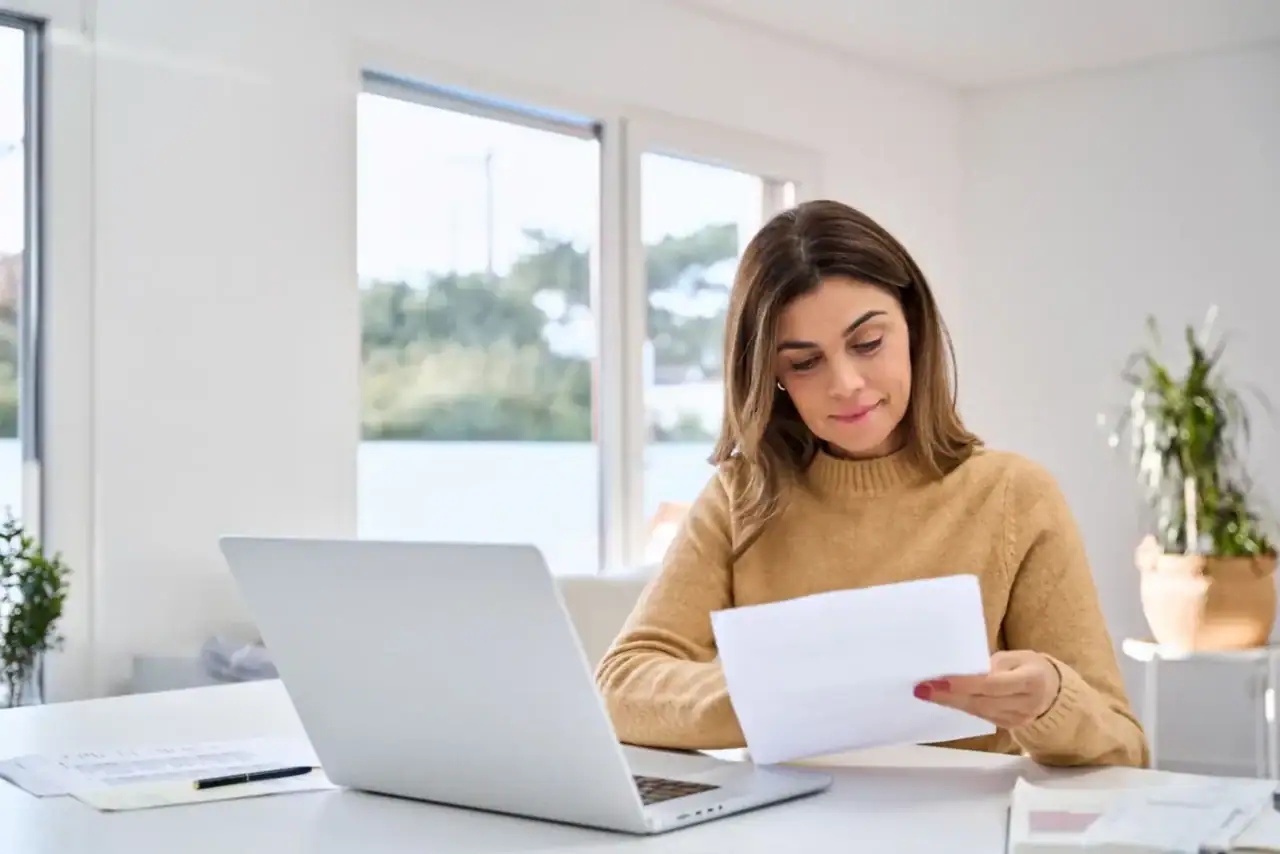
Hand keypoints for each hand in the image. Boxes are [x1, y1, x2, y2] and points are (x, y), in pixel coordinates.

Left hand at [913, 650, 1061, 729]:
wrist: (1053, 692)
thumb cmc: (1030, 667)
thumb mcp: (1017, 657)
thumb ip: (993, 664)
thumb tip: (961, 671)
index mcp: (1031, 680)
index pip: (992, 684)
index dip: (964, 684)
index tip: (939, 680)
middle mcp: (1026, 703)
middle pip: (982, 701)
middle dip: (949, 695)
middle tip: (922, 688)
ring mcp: (1018, 719)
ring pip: (979, 711)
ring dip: (950, 702)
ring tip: (926, 692)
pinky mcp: (1009, 726)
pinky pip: (981, 716)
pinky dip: (961, 707)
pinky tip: (943, 699)